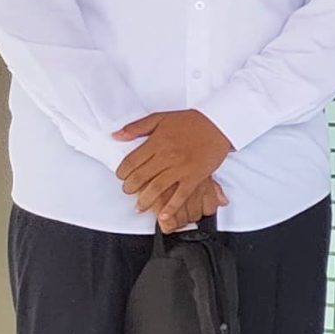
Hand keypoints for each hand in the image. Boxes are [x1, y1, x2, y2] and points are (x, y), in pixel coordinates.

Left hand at [114, 110, 232, 222]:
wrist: (218, 124)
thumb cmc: (191, 121)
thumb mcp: (160, 118)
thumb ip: (136, 127)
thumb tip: (116, 136)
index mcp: (157, 142)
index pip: (131, 161)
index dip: (122, 172)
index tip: (122, 176)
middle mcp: (167, 156)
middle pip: (140, 177)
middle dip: (130, 188)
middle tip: (128, 191)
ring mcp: (181, 168)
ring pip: (156, 189)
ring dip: (144, 200)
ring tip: (140, 205)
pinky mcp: (195, 177)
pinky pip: (180, 196)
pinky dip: (170, 208)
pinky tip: (163, 215)